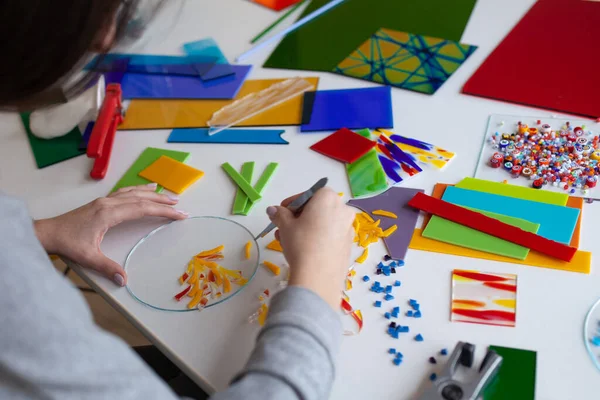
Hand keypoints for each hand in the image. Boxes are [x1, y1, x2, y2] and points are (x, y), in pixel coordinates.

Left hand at [35, 184, 188, 286]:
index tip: (179, 214)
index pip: (143, 209)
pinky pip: (124, 192)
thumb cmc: (67, 243)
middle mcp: (109, 203)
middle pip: (141, 198)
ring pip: (133, 192)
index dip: (163, 212)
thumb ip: (107, 267)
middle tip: (180, 204)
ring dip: (152, 193)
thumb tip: (124, 280)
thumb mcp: (88, 257)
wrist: (48, 232)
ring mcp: (104, 201)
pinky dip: (138, 190)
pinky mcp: (101, 202)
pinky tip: (143, 189)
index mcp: (109, 214)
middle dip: (162, 201)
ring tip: (167, 195)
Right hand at [266, 187, 354, 308]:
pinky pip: (330, 236)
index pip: (307, 195)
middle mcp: (343, 209)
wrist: (318, 277)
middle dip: (298, 218)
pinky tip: (304, 250)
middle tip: (283, 228)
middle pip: (317, 209)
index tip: (281, 213)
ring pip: (323, 224)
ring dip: (306, 229)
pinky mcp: (348, 245)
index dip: (292, 204)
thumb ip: (279, 214)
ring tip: (287, 241)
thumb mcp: (285, 225)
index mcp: (328, 198)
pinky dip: (318, 238)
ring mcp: (348, 228)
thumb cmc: (301, 243)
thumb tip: (273, 210)